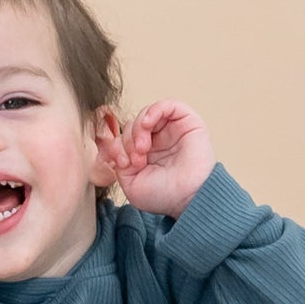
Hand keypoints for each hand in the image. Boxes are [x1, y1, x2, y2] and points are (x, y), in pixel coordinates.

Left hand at [111, 99, 215, 216]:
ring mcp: (172, 130)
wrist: (189, 198)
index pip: (123, 137)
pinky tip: (146, 125)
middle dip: (128, 140)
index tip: (122, 162)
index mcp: (145, 154)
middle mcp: (158, 140)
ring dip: (138, 128)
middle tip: (136, 159)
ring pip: (146, 114)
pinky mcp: (188, 122)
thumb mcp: (131, 183)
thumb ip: (119, 162)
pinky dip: (153, 111)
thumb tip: (115, 144)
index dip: (117, 146)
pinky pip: (168, 105)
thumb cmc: (165, 196)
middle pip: (132, 125)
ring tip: (142, 148)